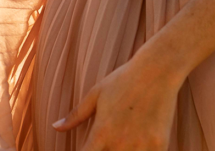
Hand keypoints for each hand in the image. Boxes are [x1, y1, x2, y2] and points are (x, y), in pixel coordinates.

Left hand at [53, 54, 181, 150]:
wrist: (157, 70)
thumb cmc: (123, 80)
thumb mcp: (96, 95)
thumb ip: (76, 115)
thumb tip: (55, 127)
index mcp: (102, 133)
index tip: (88, 149)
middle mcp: (120, 143)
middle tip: (108, 141)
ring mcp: (141, 147)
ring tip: (123, 142)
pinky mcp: (160, 146)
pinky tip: (139, 143)